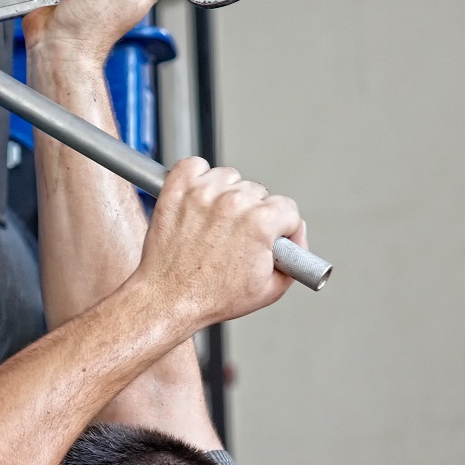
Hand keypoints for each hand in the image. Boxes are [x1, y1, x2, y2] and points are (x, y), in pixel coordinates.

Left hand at [132, 158, 306, 330]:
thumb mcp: (271, 289)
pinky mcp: (176, 190)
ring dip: (226, 194)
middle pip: (257, 192)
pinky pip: (194, 165)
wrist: (168, 298)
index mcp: (260, 221)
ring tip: (216, 222)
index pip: (287, 208)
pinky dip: (198, 177)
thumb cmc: (212, 297)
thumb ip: (295, 258)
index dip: (282, 226)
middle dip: (252, 213)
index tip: (270, 236)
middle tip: (237, 237)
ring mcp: (202, 193)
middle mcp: (232, 202)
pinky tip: (199, 198)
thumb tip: (295, 237)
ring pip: (228, 177)